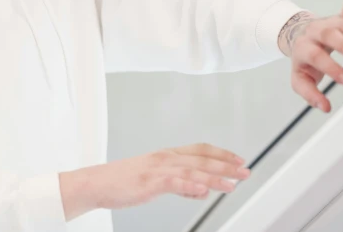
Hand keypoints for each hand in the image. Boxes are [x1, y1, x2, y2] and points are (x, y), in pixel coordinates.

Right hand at [59, 143, 250, 220]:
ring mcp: (157, 169)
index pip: (199, 150)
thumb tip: (200, 190)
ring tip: (233, 184)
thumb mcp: (154, 181)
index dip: (221, 154)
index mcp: (165, 155)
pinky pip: (176, 182)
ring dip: (215, 177)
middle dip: (226, 165)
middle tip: (245, 171)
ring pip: (193, 170)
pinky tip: (206, 191)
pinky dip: (193, 186)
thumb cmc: (122, 182)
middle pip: (201, 159)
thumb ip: (178, 184)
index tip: (238, 159)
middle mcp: (164, 158)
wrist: (96, 183)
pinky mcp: (150, 181)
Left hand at [279, 2, 342, 112]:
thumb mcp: (301, 78)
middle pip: (328, 34)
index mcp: (302, 47)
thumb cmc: (303, 60)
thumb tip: (325, 107)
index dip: (331, 67)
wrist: (297, 35)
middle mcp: (314, 32)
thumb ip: (310, 94)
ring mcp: (327, 22)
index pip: (315, 55)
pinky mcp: (339, 16)